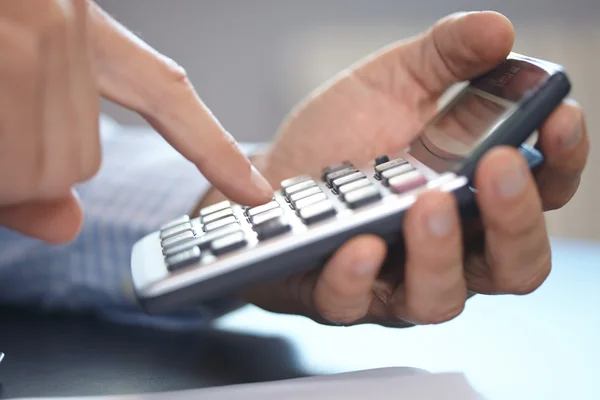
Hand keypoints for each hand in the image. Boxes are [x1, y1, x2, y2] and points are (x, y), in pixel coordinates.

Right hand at [0, 0, 272, 243]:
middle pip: (74, 163)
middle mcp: (62, 22)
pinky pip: (14, 162)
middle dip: (20, 169)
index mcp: (74, 23)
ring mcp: (33, 30)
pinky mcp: (8, 42)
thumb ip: (34, 155)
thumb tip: (68, 226)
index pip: (163, 96)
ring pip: (42, 171)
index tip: (254, 189)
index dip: (212, 147)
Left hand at [202, 11, 588, 326]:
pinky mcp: (339, 296)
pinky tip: (358, 244)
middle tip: (499, 164)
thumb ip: (445, 59)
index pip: (544, 195)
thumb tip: (498, 31)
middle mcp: (447, 250)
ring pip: (441, 299)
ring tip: (426, 203)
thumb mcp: (393, 85)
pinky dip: (358, 277)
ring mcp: (394, 280)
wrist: (274, 173)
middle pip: (513, 264)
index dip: (562, 161)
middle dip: (514, 219)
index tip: (559, 116)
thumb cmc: (342, 137)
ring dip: (441, 254)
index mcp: (472, 197)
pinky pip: (355, 303)